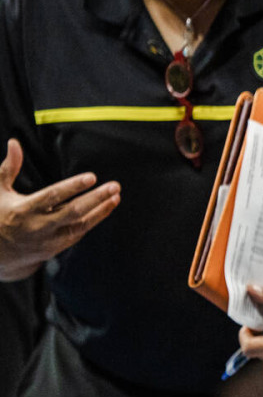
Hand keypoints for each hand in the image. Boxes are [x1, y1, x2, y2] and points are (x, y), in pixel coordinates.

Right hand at [0, 139, 119, 280]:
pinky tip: (107, 206)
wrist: (0, 253)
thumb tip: (14, 142)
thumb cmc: (0, 214)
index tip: (92, 177)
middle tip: (114, 186)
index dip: (72, 187)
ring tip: (116, 195)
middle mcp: (38, 226)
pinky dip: (95, 220)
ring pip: (80, 225)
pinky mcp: (57, 247)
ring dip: (101, 210)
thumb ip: (8, 168)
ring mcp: (49, 239)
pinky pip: (80, 232)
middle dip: (95, 199)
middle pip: (72, 212)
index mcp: (23, 210)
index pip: (52, 197)